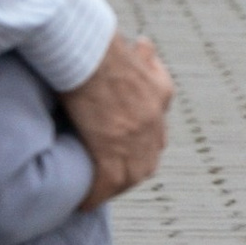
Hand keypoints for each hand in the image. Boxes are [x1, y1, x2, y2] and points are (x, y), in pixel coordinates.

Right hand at [62, 31, 173, 200]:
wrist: (88, 46)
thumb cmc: (98, 41)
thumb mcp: (130, 48)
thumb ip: (140, 55)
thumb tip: (144, 45)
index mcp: (161, 91)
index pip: (157, 128)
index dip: (143, 143)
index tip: (130, 150)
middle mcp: (154, 117)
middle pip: (149, 158)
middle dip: (133, 169)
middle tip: (115, 179)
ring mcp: (136, 136)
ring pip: (132, 175)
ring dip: (116, 186)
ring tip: (99, 194)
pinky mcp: (113, 148)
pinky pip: (107, 183)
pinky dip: (96, 195)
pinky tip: (84, 203)